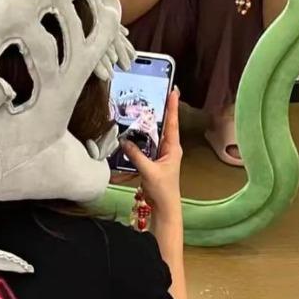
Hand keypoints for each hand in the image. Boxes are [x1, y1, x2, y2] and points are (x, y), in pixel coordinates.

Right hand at [122, 88, 182, 213]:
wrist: (164, 207)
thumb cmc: (163, 190)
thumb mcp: (149, 171)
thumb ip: (136, 156)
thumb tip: (125, 142)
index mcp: (172, 148)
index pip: (172, 122)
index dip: (172, 106)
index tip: (173, 90)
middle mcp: (168, 148)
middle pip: (162, 126)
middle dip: (157, 112)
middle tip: (151, 96)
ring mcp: (160, 155)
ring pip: (152, 137)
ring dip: (145, 127)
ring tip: (138, 113)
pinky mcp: (151, 162)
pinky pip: (144, 148)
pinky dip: (138, 142)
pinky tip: (130, 137)